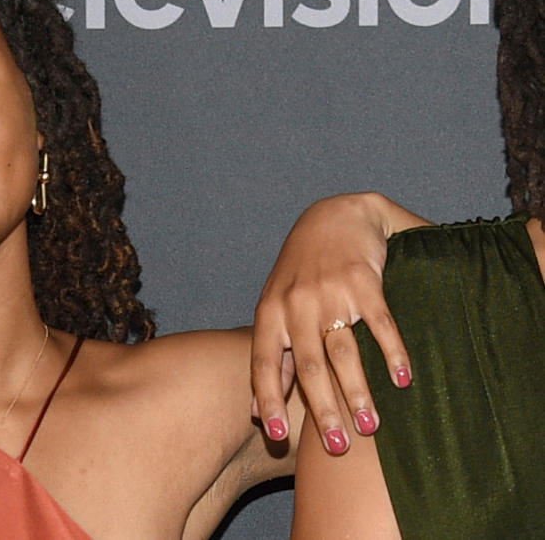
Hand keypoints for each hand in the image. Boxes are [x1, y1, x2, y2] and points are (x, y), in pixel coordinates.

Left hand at [251, 192, 428, 453]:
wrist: (336, 216)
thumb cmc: (302, 271)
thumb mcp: (277, 308)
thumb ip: (274, 356)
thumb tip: (258, 409)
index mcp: (270, 314)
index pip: (264, 363)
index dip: (268, 398)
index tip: (275, 434)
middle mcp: (296, 305)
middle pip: (309, 365)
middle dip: (321, 408)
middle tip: (336, 445)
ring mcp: (329, 292)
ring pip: (344, 350)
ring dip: (359, 391)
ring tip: (371, 426)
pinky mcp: (364, 280)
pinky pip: (380, 323)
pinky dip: (393, 352)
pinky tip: (404, 379)